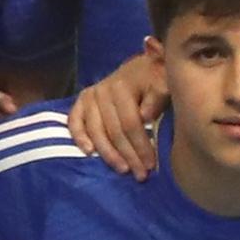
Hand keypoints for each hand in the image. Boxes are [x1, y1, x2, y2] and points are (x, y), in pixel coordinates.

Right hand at [66, 48, 167, 176]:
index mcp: (123, 86)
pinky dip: (79, 137)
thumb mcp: (165, 82)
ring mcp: (90, 96)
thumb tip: (145, 116)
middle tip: (140, 174)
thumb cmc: (157, 78)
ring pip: (96, 131)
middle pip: (114, 131)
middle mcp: (102, 90)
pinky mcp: (82, 100)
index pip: (130, 123)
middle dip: (128, 155)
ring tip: (122, 169)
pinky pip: (74, 121)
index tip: (151, 165)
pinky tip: (88, 152)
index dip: (141, 146)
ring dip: (108, 154)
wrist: (144, 65)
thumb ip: (157, 97)